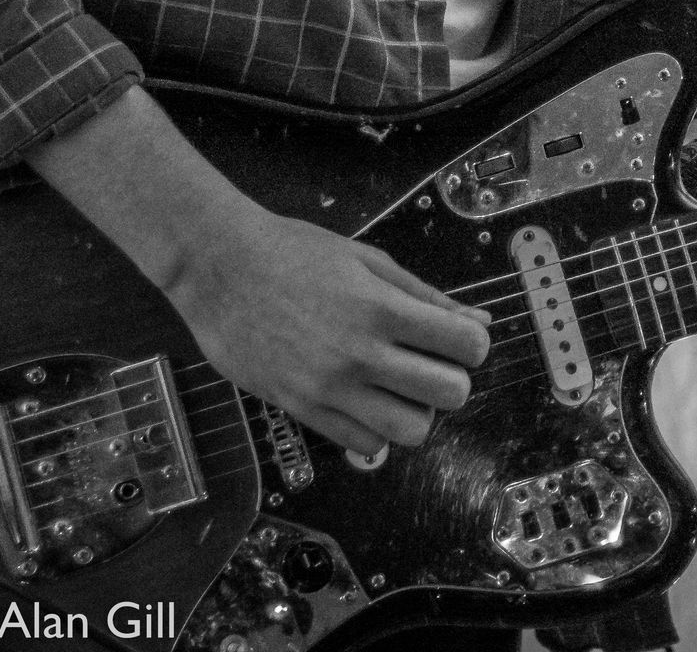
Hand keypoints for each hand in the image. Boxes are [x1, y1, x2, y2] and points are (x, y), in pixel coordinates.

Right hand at [27, 88, 491, 459]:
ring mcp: (330, 387)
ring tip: (402, 388)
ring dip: (418, 412)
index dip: (473, 343)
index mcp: (382, 308)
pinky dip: (377, 432)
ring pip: (410, 431)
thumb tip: (476, 318)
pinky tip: (369, 402)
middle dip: (454, 380)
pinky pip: (362, 445)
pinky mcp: (301, 409)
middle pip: (448, 395)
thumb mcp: (367, 259)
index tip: (460, 339)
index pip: (466, 344)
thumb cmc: (292, 252)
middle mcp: (360, 353)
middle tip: (435, 365)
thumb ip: (424, 294)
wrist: (220, 267)